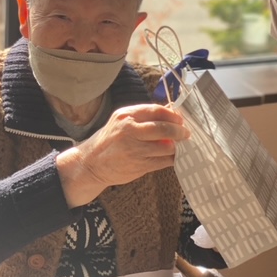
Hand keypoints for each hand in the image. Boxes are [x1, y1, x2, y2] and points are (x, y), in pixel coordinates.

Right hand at [57, 104, 188, 206]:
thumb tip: (170, 111)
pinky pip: (162, 162)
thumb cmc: (109, 140)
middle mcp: (129, 131)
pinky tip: (171, 156)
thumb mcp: (121, 121)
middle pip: (163, 128)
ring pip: (166, 147)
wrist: (91, 163)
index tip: (180, 118)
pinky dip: (170, 159)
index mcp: (126, 116)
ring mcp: (134, 150)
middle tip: (185, 133)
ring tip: (176, 145)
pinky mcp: (138, 166)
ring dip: (175, 147)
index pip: (156, 111)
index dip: (172, 115)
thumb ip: (144, 116)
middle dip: (179, 131)